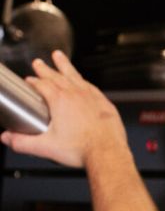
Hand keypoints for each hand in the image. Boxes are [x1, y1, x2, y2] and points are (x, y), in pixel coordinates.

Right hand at [1, 51, 127, 168]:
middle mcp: (75, 94)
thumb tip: (7, 138)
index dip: (33, 81)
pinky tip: (82, 81)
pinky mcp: (104, 103)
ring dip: (64, 65)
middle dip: (45, 69)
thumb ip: (23, 142)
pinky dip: (83, 81)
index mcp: (59, 100)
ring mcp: (91, 97)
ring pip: (75, 76)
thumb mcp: (46, 147)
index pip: (41, 85)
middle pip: (56, 76)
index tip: (29, 81)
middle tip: (38, 62)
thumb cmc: (81, 150)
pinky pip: (91, 87)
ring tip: (58, 56)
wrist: (107, 153)